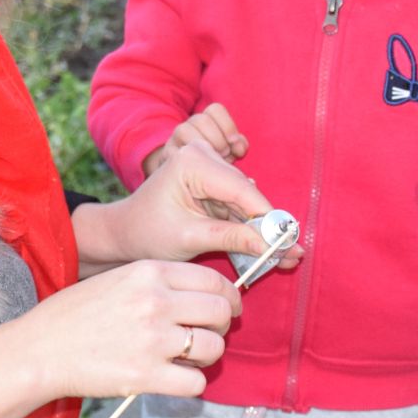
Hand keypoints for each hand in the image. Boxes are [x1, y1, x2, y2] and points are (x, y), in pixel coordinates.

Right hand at [0, 260, 238, 417]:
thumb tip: (201, 294)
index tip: (226, 309)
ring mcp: (152, 340)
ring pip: (214, 349)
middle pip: (220, 312)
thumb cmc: (73, 315)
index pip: (213, 281)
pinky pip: (196, 383)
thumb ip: (156, 283)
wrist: (38, 350)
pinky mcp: (146, 377)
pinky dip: (189, 384)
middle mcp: (155, 302)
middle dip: (221, 326)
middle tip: (207, 335)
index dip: (228, 297)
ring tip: (186, 359)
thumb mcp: (115, 280)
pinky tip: (172, 378)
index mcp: (147, 273)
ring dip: (207, 357)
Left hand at [75, 142, 305, 274]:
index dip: (269, 219)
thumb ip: (231, 237)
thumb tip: (275, 245)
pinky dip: (251, 230)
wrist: (124, 232)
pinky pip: (239, 208)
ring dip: (264, 232)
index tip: (290, 244)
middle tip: (293, 256)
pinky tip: (270, 251)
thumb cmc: (146, 233)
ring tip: (285, 260)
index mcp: (193, 163)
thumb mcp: (189, 238)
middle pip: (249, 195)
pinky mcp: (213, 185)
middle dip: (270, 228)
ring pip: (248, 203)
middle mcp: (204, 158)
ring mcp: (209, 170)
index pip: (242, 190)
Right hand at [141, 102, 247, 176]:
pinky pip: (172, 149)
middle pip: (201, 119)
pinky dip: (189, 161)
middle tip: (224, 157)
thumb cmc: (212, 168)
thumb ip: (237, 146)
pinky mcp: (164, 154)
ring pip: (184, 129)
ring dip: (202, 148)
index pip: (215, 110)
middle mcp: (188, 127)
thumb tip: (240, 147)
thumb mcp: (229, 154)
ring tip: (211, 165)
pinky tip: (199, 174)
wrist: (183, 184)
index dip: (228, 126)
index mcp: (206, 123)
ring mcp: (174, 139)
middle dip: (217, 140)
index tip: (236, 146)